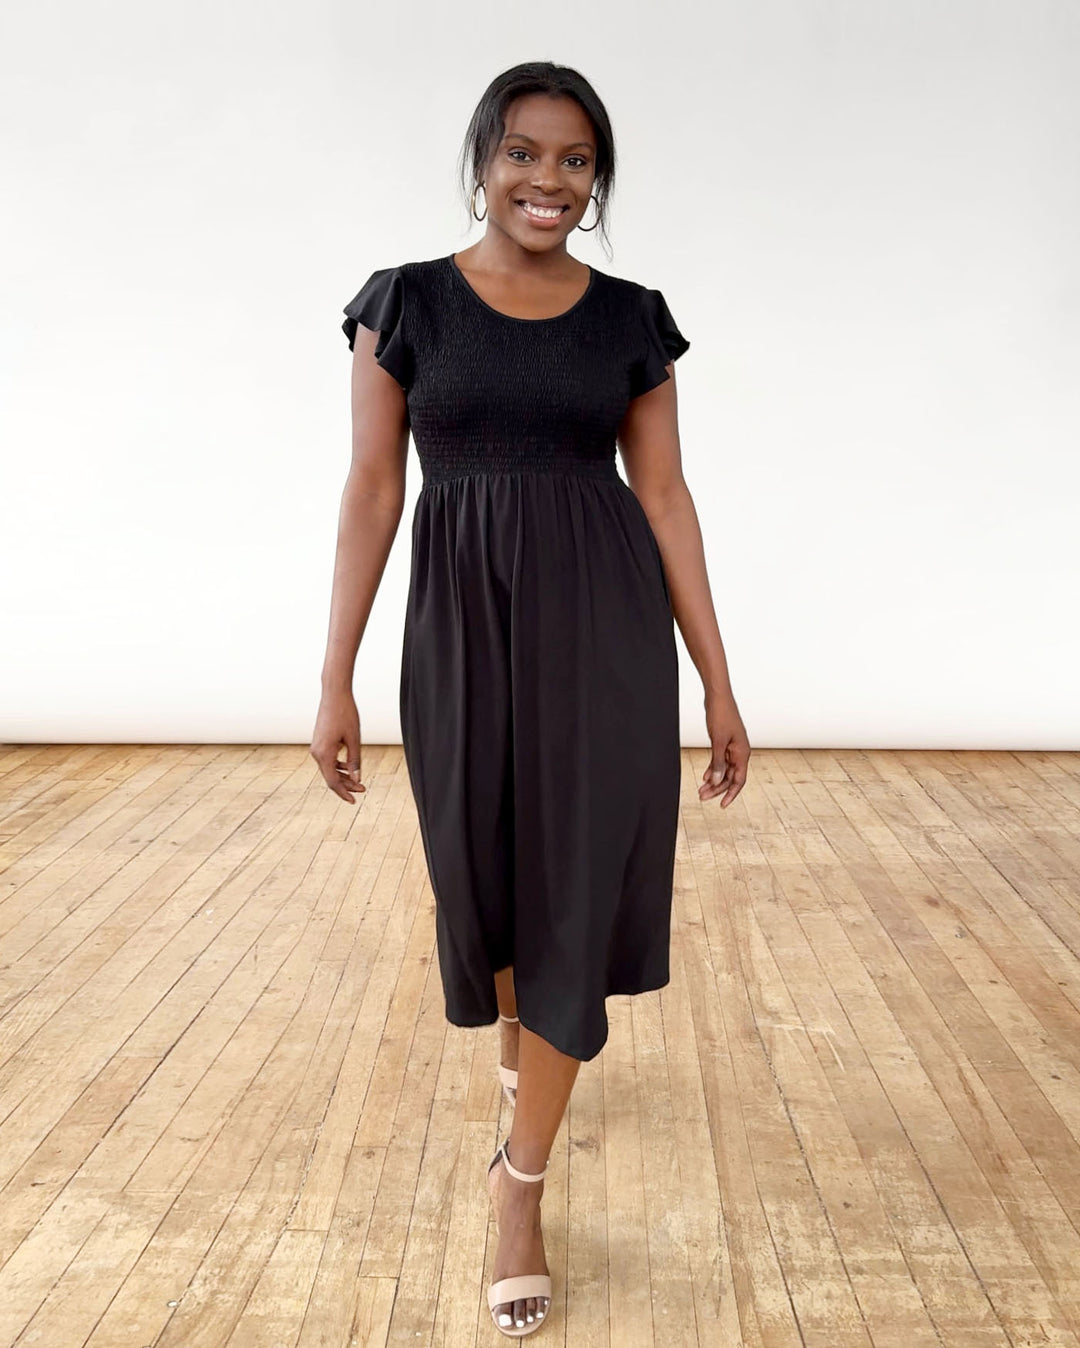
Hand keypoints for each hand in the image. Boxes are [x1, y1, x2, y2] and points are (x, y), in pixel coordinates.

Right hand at [310, 688, 366, 802]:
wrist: (334, 695)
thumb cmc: (346, 714)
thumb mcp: (354, 739)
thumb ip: (355, 761)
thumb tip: (357, 779)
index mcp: (323, 754)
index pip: (333, 782)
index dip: (344, 793)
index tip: (354, 801)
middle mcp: (316, 753)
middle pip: (330, 777)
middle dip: (346, 785)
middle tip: (363, 790)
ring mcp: (316, 747)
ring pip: (329, 769)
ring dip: (343, 776)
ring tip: (359, 781)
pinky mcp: (319, 742)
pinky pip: (328, 760)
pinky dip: (338, 766)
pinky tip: (350, 767)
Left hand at [699, 690, 749, 806]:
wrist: (718, 697)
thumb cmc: (721, 715)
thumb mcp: (718, 741)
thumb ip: (718, 762)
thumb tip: (717, 781)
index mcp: (742, 753)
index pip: (739, 780)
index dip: (731, 794)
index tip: (722, 805)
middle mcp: (739, 752)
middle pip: (730, 777)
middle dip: (717, 788)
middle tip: (702, 796)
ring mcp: (732, 747)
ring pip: (724, 770)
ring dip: (714, 780)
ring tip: (701, 790)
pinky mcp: (724, 742)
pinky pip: (720, 760)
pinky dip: (713, 769)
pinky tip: (705, 776)